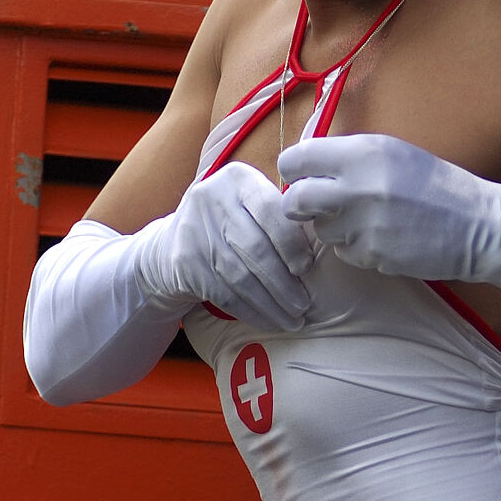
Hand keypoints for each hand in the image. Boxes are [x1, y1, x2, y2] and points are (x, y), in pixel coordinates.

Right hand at [133, 162, 316, 329]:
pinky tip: (269, 321)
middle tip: (305, 305)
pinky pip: (224, 293)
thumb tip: (326, 244)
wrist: (174, 242)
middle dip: (284, 282)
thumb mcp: (252, 205)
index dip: (292, 243)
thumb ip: (282, 217)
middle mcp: (212, 199)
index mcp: (237, 179)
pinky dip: (250, 311)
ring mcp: (194, 231)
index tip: (307, 268)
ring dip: (271, 303)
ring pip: (240, 276)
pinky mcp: (184, 262)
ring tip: (293, 320)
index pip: (269, 210)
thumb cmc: (233, 223)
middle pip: (255, 248)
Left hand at [279, 133, 500, 283]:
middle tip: (312, 206)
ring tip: (367, 220)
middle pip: (296, 199)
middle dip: (299, 205)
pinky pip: (344, 252)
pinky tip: (383, 237)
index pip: (296, 158)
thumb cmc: (436, 186)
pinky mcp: (371, 254)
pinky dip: (356, 247)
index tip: (303, 176)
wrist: (478, 225)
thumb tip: (307, 166)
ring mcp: (364, 223)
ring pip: (320, 230)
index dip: (295, 170)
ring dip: (334, 228)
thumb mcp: (394, 152)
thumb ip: (350, 156)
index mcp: (364, 151)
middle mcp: (358, 185)